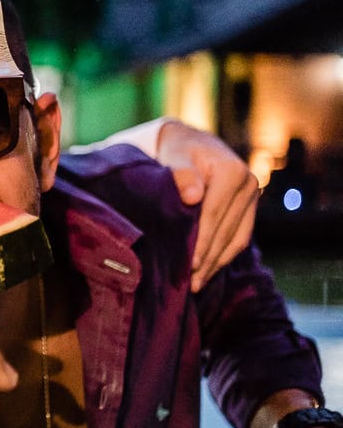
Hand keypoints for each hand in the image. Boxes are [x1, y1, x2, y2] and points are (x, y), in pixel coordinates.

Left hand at [154, 120, 257, 291]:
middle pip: (226, 230)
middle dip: (208, 258)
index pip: (214, 215)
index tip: (190, 265)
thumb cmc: (176, 153)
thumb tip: (193, 197)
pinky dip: (225, 256)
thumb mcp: (174, 158)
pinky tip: (209, 271)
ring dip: (217, 263)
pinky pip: (240, 237)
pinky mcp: (250, 207)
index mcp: (232, 172)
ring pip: (237, 238)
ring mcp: (253, 196)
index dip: (202, 241)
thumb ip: (180, 175)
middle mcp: (249, 184)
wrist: (190, 144)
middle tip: (190, 283)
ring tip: (197, 284)